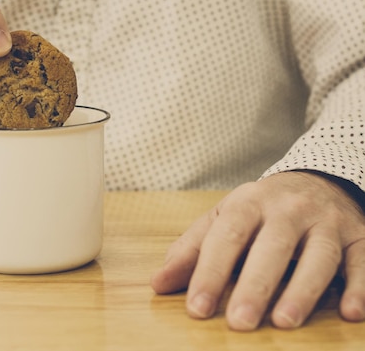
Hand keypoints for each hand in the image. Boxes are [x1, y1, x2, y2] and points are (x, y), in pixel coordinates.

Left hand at [150, 171, 364, 329]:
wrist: (317, 179)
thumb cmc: (260, 210)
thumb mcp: (222, 219)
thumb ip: (191, 250)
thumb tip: (158, 284)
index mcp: (249, 203)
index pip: (227, 236)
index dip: (210, 271)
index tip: (197, 308)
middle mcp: (289, 209)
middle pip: (273, 246)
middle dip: (255, 285)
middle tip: (240, 322)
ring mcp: (327, 221)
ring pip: (319, 255)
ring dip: (303, 290)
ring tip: (284, 322)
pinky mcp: (359, 236)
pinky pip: (363, 260)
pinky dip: (361, 286)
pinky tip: (351, 314)